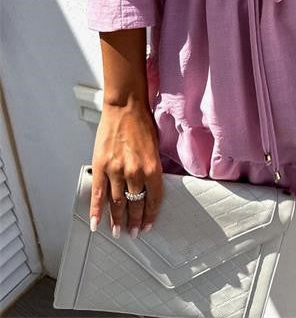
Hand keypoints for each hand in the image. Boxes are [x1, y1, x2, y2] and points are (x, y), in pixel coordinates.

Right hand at [89, 99, 163, 237]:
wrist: (125, 107)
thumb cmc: (142, 123)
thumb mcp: (155, 148)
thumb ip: (152, 168)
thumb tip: (149, 188)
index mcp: (152, 168)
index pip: (154, 199)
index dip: (150, 215)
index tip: (148, 224)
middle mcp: (135, 172)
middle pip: (136, 205)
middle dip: (134, 221)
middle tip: (133, 233)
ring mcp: (116, 171)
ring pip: (117, 203)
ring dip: (117, 220)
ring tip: (118, 231)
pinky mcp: (101, 167)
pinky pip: (98, 194)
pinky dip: (96, 211)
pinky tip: (96, 223)